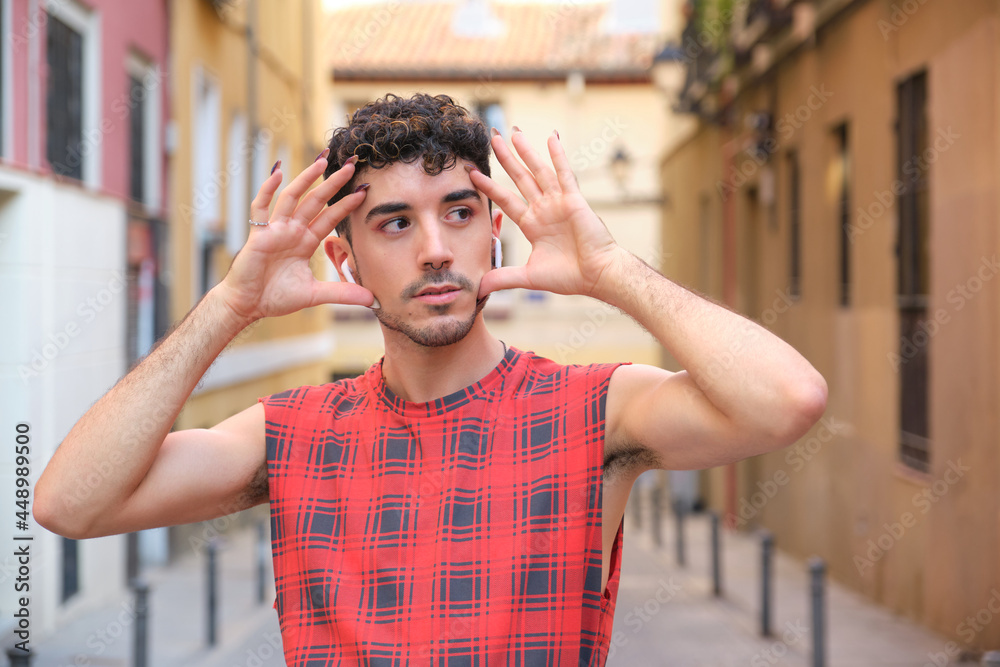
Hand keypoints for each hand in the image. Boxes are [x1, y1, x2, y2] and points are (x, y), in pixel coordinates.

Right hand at [215, 151, 373, 323]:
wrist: (248, 305)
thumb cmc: (276, 297)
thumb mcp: (315, 295)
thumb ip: (342, 294)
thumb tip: (371, 300)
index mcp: (306, 241)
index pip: (330, 217)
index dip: (346, 204)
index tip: (364, 190)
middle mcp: (292, 231)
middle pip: (315, 201)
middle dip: (333, 183)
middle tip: (351, 165)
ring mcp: (275, 230)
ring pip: (291, 198)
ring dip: (305, 179)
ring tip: (321, 161)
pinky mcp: (257, 234)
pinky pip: (261, 208)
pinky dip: (267, 190)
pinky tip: (277, 173)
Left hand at [468, 129, 623, 299]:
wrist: (596, 276)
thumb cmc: (569, 277)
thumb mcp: (529, 277)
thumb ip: (503, 278)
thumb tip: (479, 288)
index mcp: (533, 224)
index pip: (506, 200)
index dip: (489, 186)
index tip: (472, 173)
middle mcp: (544, 209)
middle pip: (520, 178)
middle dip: (506, 157)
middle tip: (493, 137)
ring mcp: (559, 202)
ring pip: (538, 171)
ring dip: (527, 151)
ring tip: (514, 131)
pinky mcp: (574, 200)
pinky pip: (564, 173)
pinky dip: (558, 155)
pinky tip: (551, 137)